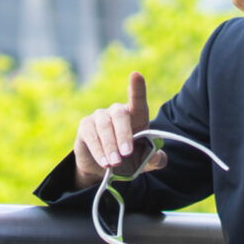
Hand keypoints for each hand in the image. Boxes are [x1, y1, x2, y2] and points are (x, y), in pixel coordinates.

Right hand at [72, 71, 167, 188]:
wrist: (105, 168)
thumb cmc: (129, 160)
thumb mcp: (144, 162)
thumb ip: (155, 159)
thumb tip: (158, 156)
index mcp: (136, 115)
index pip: (137, 99)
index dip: (136, 87)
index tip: (136, 75)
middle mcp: (117, 111)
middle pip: (120, 114)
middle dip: (123, 135)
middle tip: (126, 154)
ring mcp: (100, 117)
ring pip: (104, 126)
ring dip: (110, 146)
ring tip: (114, 163)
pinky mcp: (85, 126)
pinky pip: (91, 135)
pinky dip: (98, 150)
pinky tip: (104, 162)